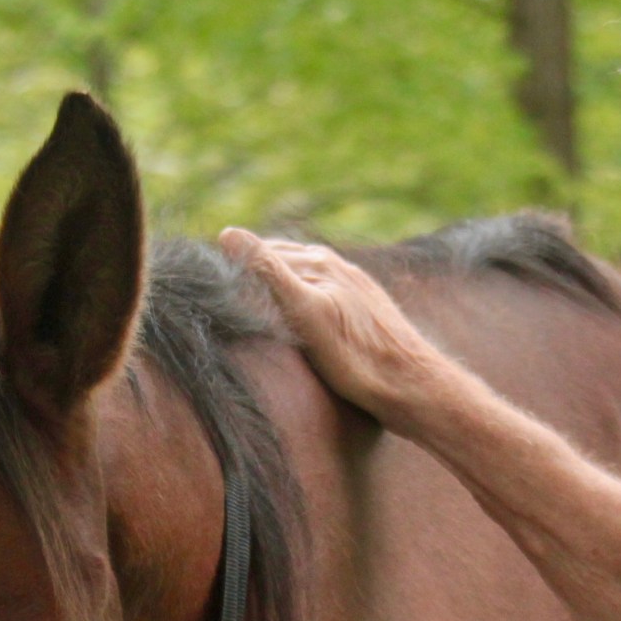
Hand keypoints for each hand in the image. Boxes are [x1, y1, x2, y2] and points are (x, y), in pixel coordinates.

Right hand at [218, 227, 462, 430]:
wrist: (414, 386)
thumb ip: (269, 271)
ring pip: (305, 281)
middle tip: (221, 294)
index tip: (206, 284)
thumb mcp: (306, 312)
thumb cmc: (358, 357)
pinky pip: (324, 299)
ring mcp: (355, 290)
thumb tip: (227, 234)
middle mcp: (339, 268)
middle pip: (284, 263)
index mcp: (321, 262)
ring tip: (254, 306)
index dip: (234, 267)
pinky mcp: (366, 314)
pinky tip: (300, 325)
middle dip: (255, 272)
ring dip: (278, 288)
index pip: (262, 253)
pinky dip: (303, 306)